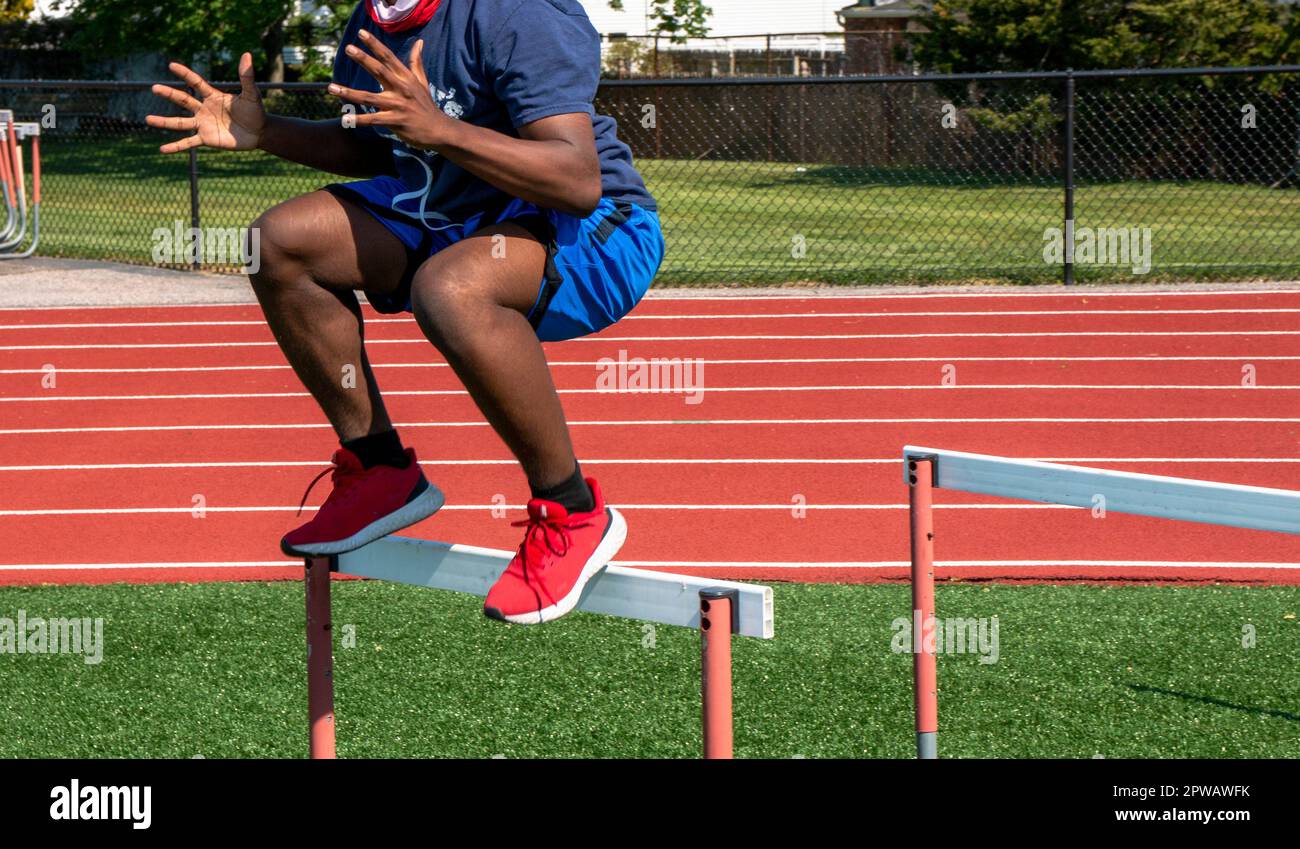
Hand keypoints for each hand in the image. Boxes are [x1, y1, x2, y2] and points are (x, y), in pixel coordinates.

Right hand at [146, 53, 265, 153]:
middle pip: (183, 100)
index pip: (195, 83)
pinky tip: (162, 150)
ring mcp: (203, 124)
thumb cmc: (255, 112)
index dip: (185, 74)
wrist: (260, 133)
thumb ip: (246, 77)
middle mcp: (204, 109)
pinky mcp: (206, 139)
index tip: (172, 65)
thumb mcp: (251, 94)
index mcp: (212, 96)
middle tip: (154, 88)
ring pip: (180, 123)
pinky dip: (175, 147)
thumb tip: (247, 55)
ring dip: (164, 122)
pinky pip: (188, 143)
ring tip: (148, 119)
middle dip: (169, 94)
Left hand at [328, 32, 451, 149]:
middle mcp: (401, 89)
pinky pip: (373, 120)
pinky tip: (345, 118)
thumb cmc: (426, 105)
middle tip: (348, 48)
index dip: (375, 45)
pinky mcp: (395, 122)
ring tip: (331, 88)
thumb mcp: (422, 82)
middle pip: (380, 71)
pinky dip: (359, 120)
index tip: (361, 33)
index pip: (388, 57)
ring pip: (369, 98)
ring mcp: (398, 106)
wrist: (438, 130)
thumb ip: (416, 62)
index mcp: (406, 78)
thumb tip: (419, 42)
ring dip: (349, 93)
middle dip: (363, 59)